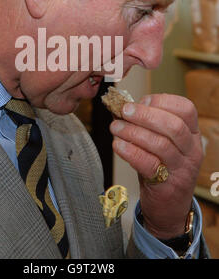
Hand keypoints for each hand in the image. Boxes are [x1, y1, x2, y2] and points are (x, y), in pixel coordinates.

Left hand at [110, 93, 202, 239]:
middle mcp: (191, 149)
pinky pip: (149, 164)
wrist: (168, 207)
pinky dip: (130, 152)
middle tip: (124, 111)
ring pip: (161, 144)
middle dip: (145, 115)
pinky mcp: (167, 184)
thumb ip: (145, 123)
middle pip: (173, 126)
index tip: (141, 101)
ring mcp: (182, 168)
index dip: (162, 101)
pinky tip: (117, 145)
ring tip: (115, 128)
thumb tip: (121, 105)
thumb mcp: (159, 142)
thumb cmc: (161, 167)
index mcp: (192, 133)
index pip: (186, 109)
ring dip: (133, 132)